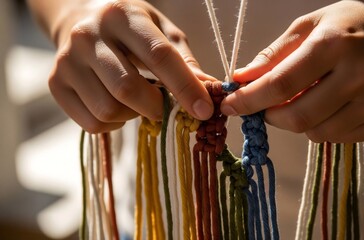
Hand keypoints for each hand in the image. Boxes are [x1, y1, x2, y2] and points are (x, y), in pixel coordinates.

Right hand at [48, 0, 213, 132]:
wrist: (79, 19)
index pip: (159, 56)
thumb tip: (209, 89)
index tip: (204, 110)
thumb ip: (184, 60)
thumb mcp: (161, 31)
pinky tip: (118, 108)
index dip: (185, 87)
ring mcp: (67, 61)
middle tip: (166, 108)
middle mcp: (89, 36)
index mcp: (122, 16)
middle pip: (127, 88)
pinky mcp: (56, 84)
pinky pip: (91, 122)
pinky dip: (113, 124)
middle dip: (157, 107)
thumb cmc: (130, 28)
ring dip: (133, 116)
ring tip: (138, 102)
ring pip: (107, 110)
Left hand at [221, 0, 363, 141]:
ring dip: (298, 122)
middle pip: (297, 117)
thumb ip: (274, 54)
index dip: (249, 100)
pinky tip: (329, 105)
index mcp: (335, 45)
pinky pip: (339, 138)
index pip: (280, 85)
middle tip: (266, 106)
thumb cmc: (355, 24)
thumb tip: (241, 78)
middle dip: (270, 116)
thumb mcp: (311, 25)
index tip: (230, 106)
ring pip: (317, 133)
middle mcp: (361, 76)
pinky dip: (323, 127)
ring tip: (305, 98)